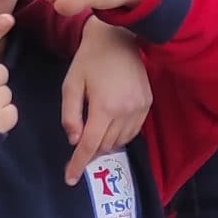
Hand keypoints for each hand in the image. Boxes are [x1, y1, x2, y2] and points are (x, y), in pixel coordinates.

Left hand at [60, 19, 153, 184]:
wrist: (117, 38)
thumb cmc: (89, 59)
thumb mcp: (71, 85)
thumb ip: (70, 115)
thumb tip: (74, 141)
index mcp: (104, 106)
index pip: (89, 145)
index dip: (78, 164)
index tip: (70, 179)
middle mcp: (126, 111)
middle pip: (105, 145)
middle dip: (90, 150)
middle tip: (79, 146)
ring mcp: (140, 108)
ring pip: (120, 141)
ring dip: (105, 143)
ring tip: (95, 132)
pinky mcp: (147, 103)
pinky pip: (133, 131)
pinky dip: (120, 135)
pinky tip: (110, 126)